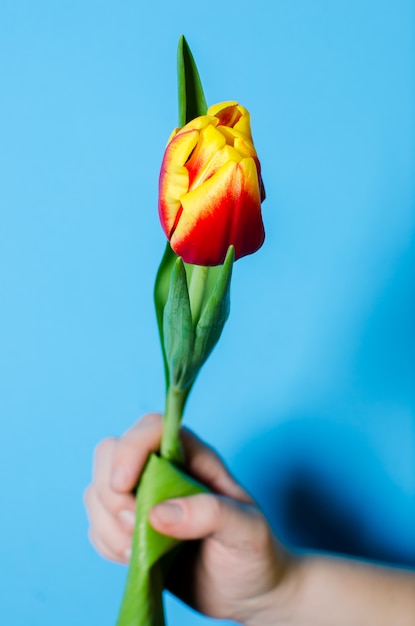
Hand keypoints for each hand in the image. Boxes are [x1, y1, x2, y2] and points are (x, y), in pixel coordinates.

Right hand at [84, 413, 293, 624]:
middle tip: (136, 526)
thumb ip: (211, 513)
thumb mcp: (248, 530)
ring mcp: (143, 498)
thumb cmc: (256, 553)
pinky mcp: (130, 528)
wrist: (250, 591)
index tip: (123, 485)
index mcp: (193, 456)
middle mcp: (163, 470)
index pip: (151, 428)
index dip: (130, 449)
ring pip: (97, 490)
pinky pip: (97, 524)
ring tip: (138, 550)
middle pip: (110, 452)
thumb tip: (158, 513)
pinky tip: (134, 558)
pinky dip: (106, 542)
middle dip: (111, 493)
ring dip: (107, 523)